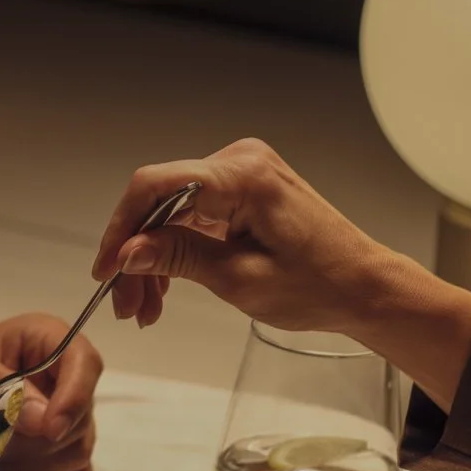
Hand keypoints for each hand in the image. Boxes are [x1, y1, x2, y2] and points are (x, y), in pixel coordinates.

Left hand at [0, 314, 101, 470]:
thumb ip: (1, 389)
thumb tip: (45, 420)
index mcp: (46, 341)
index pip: (85, 363)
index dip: (75, 396)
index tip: (48, 428)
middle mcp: (60, 378)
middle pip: (82, 415)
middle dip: (43, 437)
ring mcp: (59, 418)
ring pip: (78, 449)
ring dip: (36, 462)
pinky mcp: (52, 454)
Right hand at [92, 138, 394, 330]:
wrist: (364, 287)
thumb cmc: (320, 285)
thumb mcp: (240, 280)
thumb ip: (179, 257)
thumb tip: (127, 252)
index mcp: (244, 176)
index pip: (157, 186)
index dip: (121, 227)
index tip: (106, 269)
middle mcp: (241, 162)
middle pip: (161, 201)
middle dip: (137, 254)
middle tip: (126, 304)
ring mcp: (243, 174)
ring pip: (172, 212)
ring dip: (153, 258)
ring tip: (145, 307)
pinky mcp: (244, 190)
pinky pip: (193, 215)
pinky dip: (177, 249)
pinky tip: (165, 288)